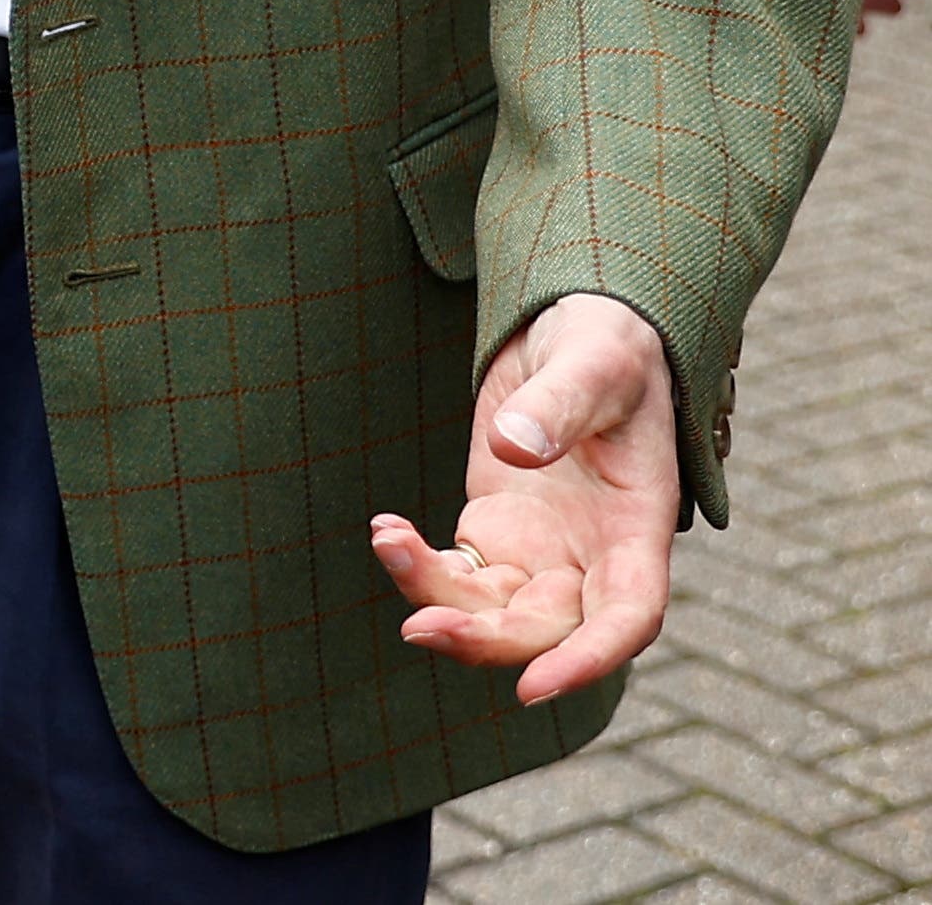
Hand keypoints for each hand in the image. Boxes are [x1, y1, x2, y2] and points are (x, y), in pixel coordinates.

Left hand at [370, 293, 683, 705]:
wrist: (578, 333)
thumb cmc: (606, 346)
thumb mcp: (594, 360)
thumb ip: (560, 402)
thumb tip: (511, 450)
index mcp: (636, 527)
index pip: (628, 616)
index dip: (589, 659)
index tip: (533, 688)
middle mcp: (593, 555)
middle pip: (547, 629)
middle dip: (486, 640)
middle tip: (418, 626)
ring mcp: (543, 550)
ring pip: (493, 610)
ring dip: (438, 599)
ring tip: (387, 539)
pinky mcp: (497, 531)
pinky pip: (457, 573)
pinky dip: (418, 564)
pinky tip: (385, 528)